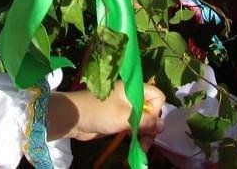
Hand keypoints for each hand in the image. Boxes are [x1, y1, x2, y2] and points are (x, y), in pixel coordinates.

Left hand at [48, 82, 165, 147]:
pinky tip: (137, 146)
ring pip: (144, 121)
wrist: (74, 118)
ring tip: (142, 148)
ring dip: (145, 134)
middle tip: (147, 142)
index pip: (157, 95)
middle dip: (152, 126)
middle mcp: (131, 98)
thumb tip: (162, 126)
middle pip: (152, 110)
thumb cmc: (99, 112)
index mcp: (133, 89)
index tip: (149, 122)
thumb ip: (145, 121)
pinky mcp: (119, 119)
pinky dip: (137, 136)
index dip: (157, 110)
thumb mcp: (124, 117)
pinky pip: (134, 127)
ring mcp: (125, 109)